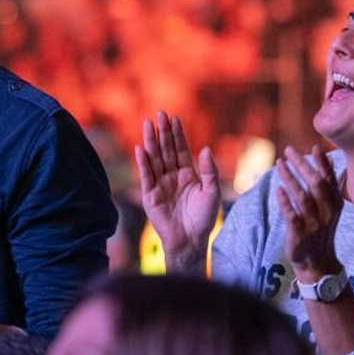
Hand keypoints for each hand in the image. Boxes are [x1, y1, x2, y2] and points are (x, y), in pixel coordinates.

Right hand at [134, 110, 220, 273]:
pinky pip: (146, 176)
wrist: (190, 240)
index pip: (180, 149)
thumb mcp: (212, 192)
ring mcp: (159, 185)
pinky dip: (143, 163)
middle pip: (166, 150)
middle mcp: (172, 176)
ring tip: (147, 124)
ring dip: (151, 142)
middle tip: (159, 114)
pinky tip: (141, 149)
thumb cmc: (203, 218)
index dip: (177, 134)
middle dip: (163, 132)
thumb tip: (206, 149)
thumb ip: (210, 171)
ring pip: (154, 159)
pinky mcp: (150, 196)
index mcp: (187, 174)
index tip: (174, 118)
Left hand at [275, 144, 344, 279]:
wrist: (317, 262)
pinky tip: (278, 189)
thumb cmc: (321, 228)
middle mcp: (326, 211)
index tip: (314, 147)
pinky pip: (292, 215)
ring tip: (280, 164)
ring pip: (302, 197)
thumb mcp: (330, 206)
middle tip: (289, 150)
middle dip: (303, 165)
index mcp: (335, 203)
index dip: (322, 163)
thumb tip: (330, 158)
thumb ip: (329, 183)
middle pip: (316, 184)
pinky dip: (285, 202)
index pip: (329, 178)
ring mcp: (313, 223)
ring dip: (290, 178)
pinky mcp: (300, 234)